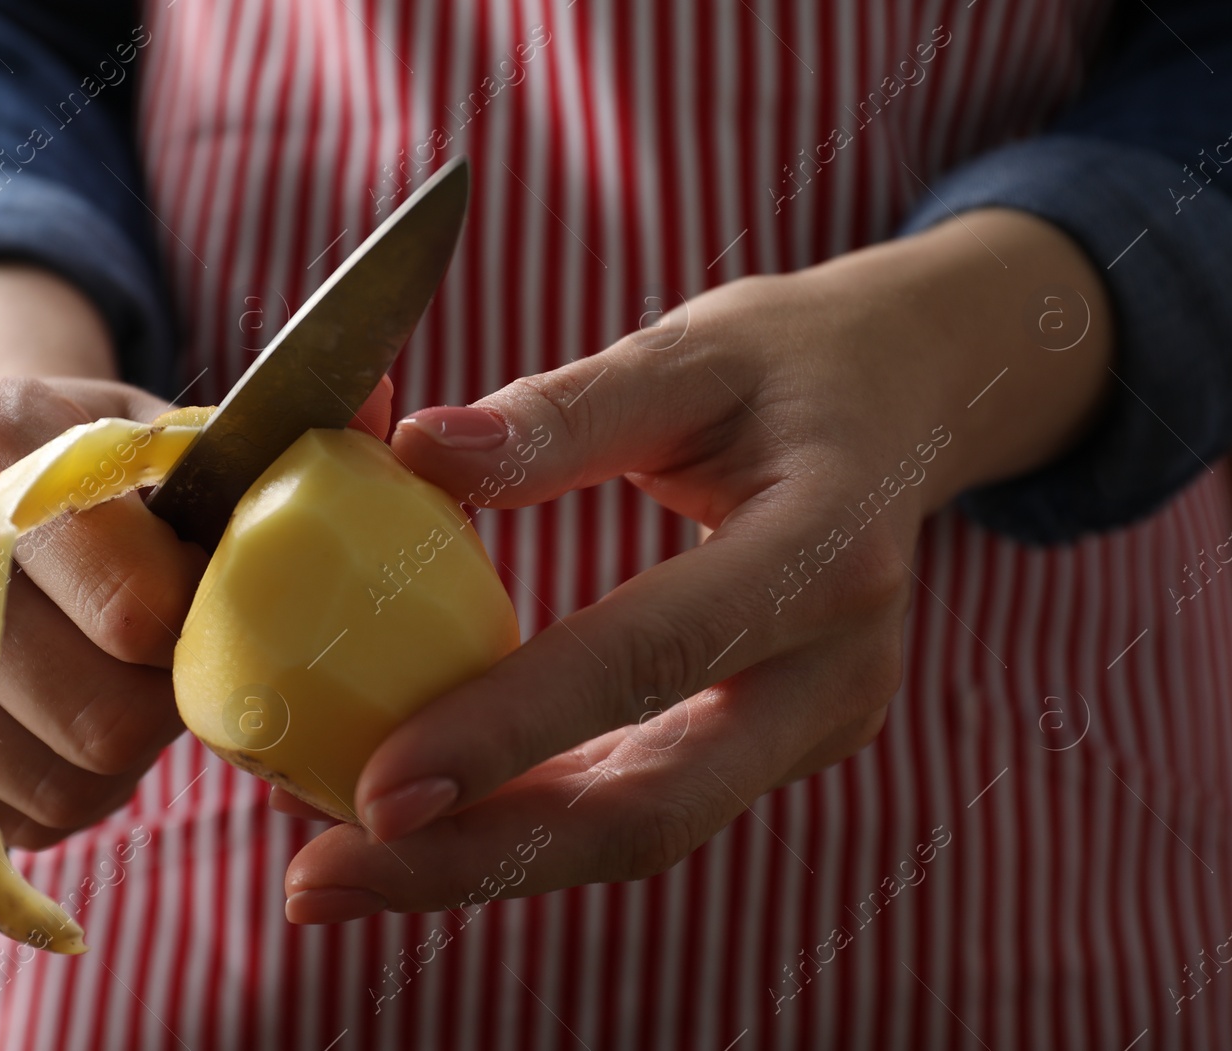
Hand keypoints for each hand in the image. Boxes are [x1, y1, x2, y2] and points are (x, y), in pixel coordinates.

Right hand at [0, 263, 398, 862]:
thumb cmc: (100, 467)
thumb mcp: (178, 434)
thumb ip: (278, 433)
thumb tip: (389, 392)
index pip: (143, 612)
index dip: (211, 634)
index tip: (218, 609)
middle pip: (103, 720)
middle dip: (169, 709)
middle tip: (176, 666)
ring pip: (51, 785)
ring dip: (117, 762)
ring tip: (120, 687)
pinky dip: (49, 790)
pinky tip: (54, 719)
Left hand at [280, 208, 1114, 921]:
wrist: (911, 404)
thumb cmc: (793, 365)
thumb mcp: (693, 351)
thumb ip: (565, 409)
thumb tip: (419, 450)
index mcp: (824, 553)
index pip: (653, 658)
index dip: (511, 728)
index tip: (376, 789)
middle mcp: (836, 672)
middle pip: (650, 811)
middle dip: (474, 860)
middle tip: (320, 881)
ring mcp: (813, 725)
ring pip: (638, 831)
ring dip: (480, 860)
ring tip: (335, 864)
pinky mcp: (774, 745)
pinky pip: (641, 803)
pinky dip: (523, 823)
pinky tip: (418, 822)